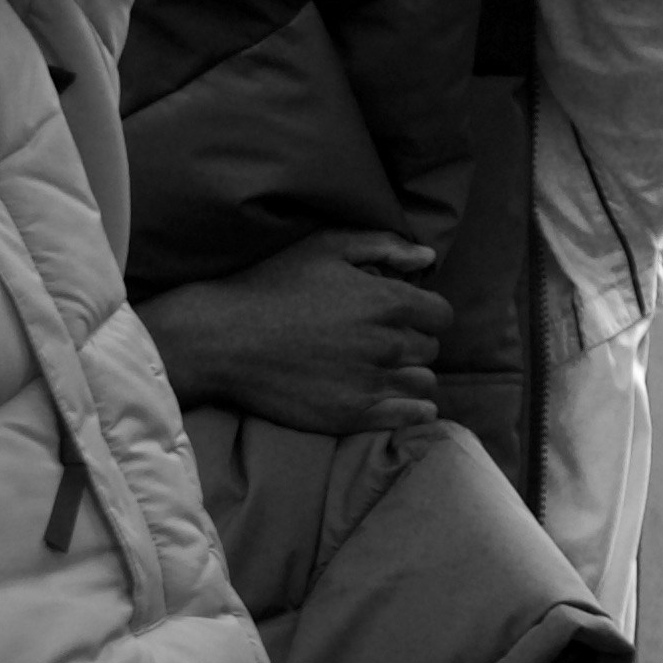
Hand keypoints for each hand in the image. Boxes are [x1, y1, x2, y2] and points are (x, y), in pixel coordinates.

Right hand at [136, 229, 445, 435]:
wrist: (221, 340)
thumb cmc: (272, 285)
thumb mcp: (326, 247)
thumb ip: (385, 246)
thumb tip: (427, 259)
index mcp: (388, 302)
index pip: (441, 315)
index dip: (423, 313)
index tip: (400, 316)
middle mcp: (387, 344)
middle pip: (429, 348)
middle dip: (411, 342)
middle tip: (380, 342)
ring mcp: (371, 382)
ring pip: (423, 382)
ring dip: (409, 375)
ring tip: (381, 370)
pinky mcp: (352, 415)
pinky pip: (413, 415)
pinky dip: (414, 409)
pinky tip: (396, 400)